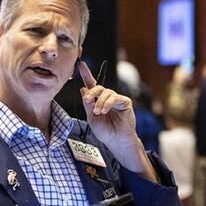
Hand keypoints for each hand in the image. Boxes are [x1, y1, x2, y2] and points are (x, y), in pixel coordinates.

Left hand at [78, 61, 156, 181]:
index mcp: (98, 101)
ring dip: (99, 102)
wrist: (116, 141)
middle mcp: (107, 98)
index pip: (91, 85)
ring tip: (98, 112)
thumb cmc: (105, 131)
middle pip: (98, 87)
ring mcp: (116, 99)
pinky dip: (107, 104)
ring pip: (106, 92)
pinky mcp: (125, 102)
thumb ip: (88, 104)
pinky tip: (104, 111)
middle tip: (87, 100)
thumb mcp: (91, 117)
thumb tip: (83, 89)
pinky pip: (114, 97)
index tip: (80, 64)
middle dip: (91, 93)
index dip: (86, 74)